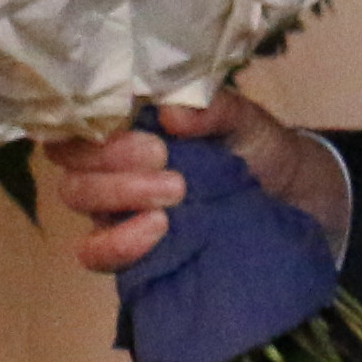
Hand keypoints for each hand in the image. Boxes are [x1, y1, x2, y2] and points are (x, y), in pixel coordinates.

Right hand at [41, 94, 345, 277]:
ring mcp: (113, 206)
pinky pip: (95, 253)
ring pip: (78, 200)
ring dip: (119, 196)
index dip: (94, 125)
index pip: (77, 120)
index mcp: (127, 124)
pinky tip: (156, 232)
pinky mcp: (127, 247)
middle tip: (166, 163)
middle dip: (114, 162)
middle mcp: (109, 164)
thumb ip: (212, 109)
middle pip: (73, 161)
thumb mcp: (242, 119)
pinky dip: (117, 243)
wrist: (288, 196)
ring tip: (172, 197)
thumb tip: (173, 112)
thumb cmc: (253, 146)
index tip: (146, 132)